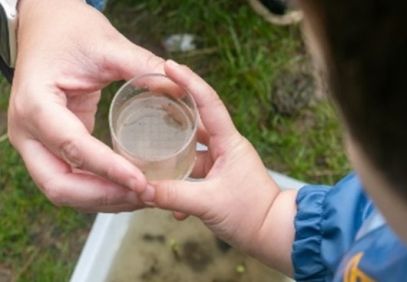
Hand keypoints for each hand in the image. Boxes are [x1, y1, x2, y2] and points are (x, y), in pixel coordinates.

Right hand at [7, 0, 178, 211]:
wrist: (46, 26)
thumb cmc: (70, 31)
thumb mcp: (107, 45)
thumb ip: (142, 66)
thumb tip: (181, 90)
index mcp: (36, 103)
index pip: (73, 146)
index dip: (109, 169)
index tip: (142, 182)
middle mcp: (27, 129)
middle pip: (60, 184)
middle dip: (104, 196)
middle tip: (145, 195)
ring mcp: (35, 141)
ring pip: (64, 189)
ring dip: (103, 199)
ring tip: (143, 197)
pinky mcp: (50, 145)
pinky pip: (72, 177)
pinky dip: (99, 189)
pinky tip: (128, 189)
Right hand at [150, 60, 296, 275]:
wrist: (274, 233)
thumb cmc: (252, 214)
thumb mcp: (208, 203)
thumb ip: (173, 195)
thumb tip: (141, 189)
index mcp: (229, 143)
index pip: (208, 103)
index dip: (189, 81)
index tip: (169, 65)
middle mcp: (226, 148)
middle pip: (194, 122)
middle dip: (172, 112)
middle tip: (148, 100)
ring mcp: (222, 163)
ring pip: (191, 151)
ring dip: (172, 156)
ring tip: (146, 152)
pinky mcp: (219, 180)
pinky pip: (194, 174)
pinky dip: (180, 184)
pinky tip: (168, 202)